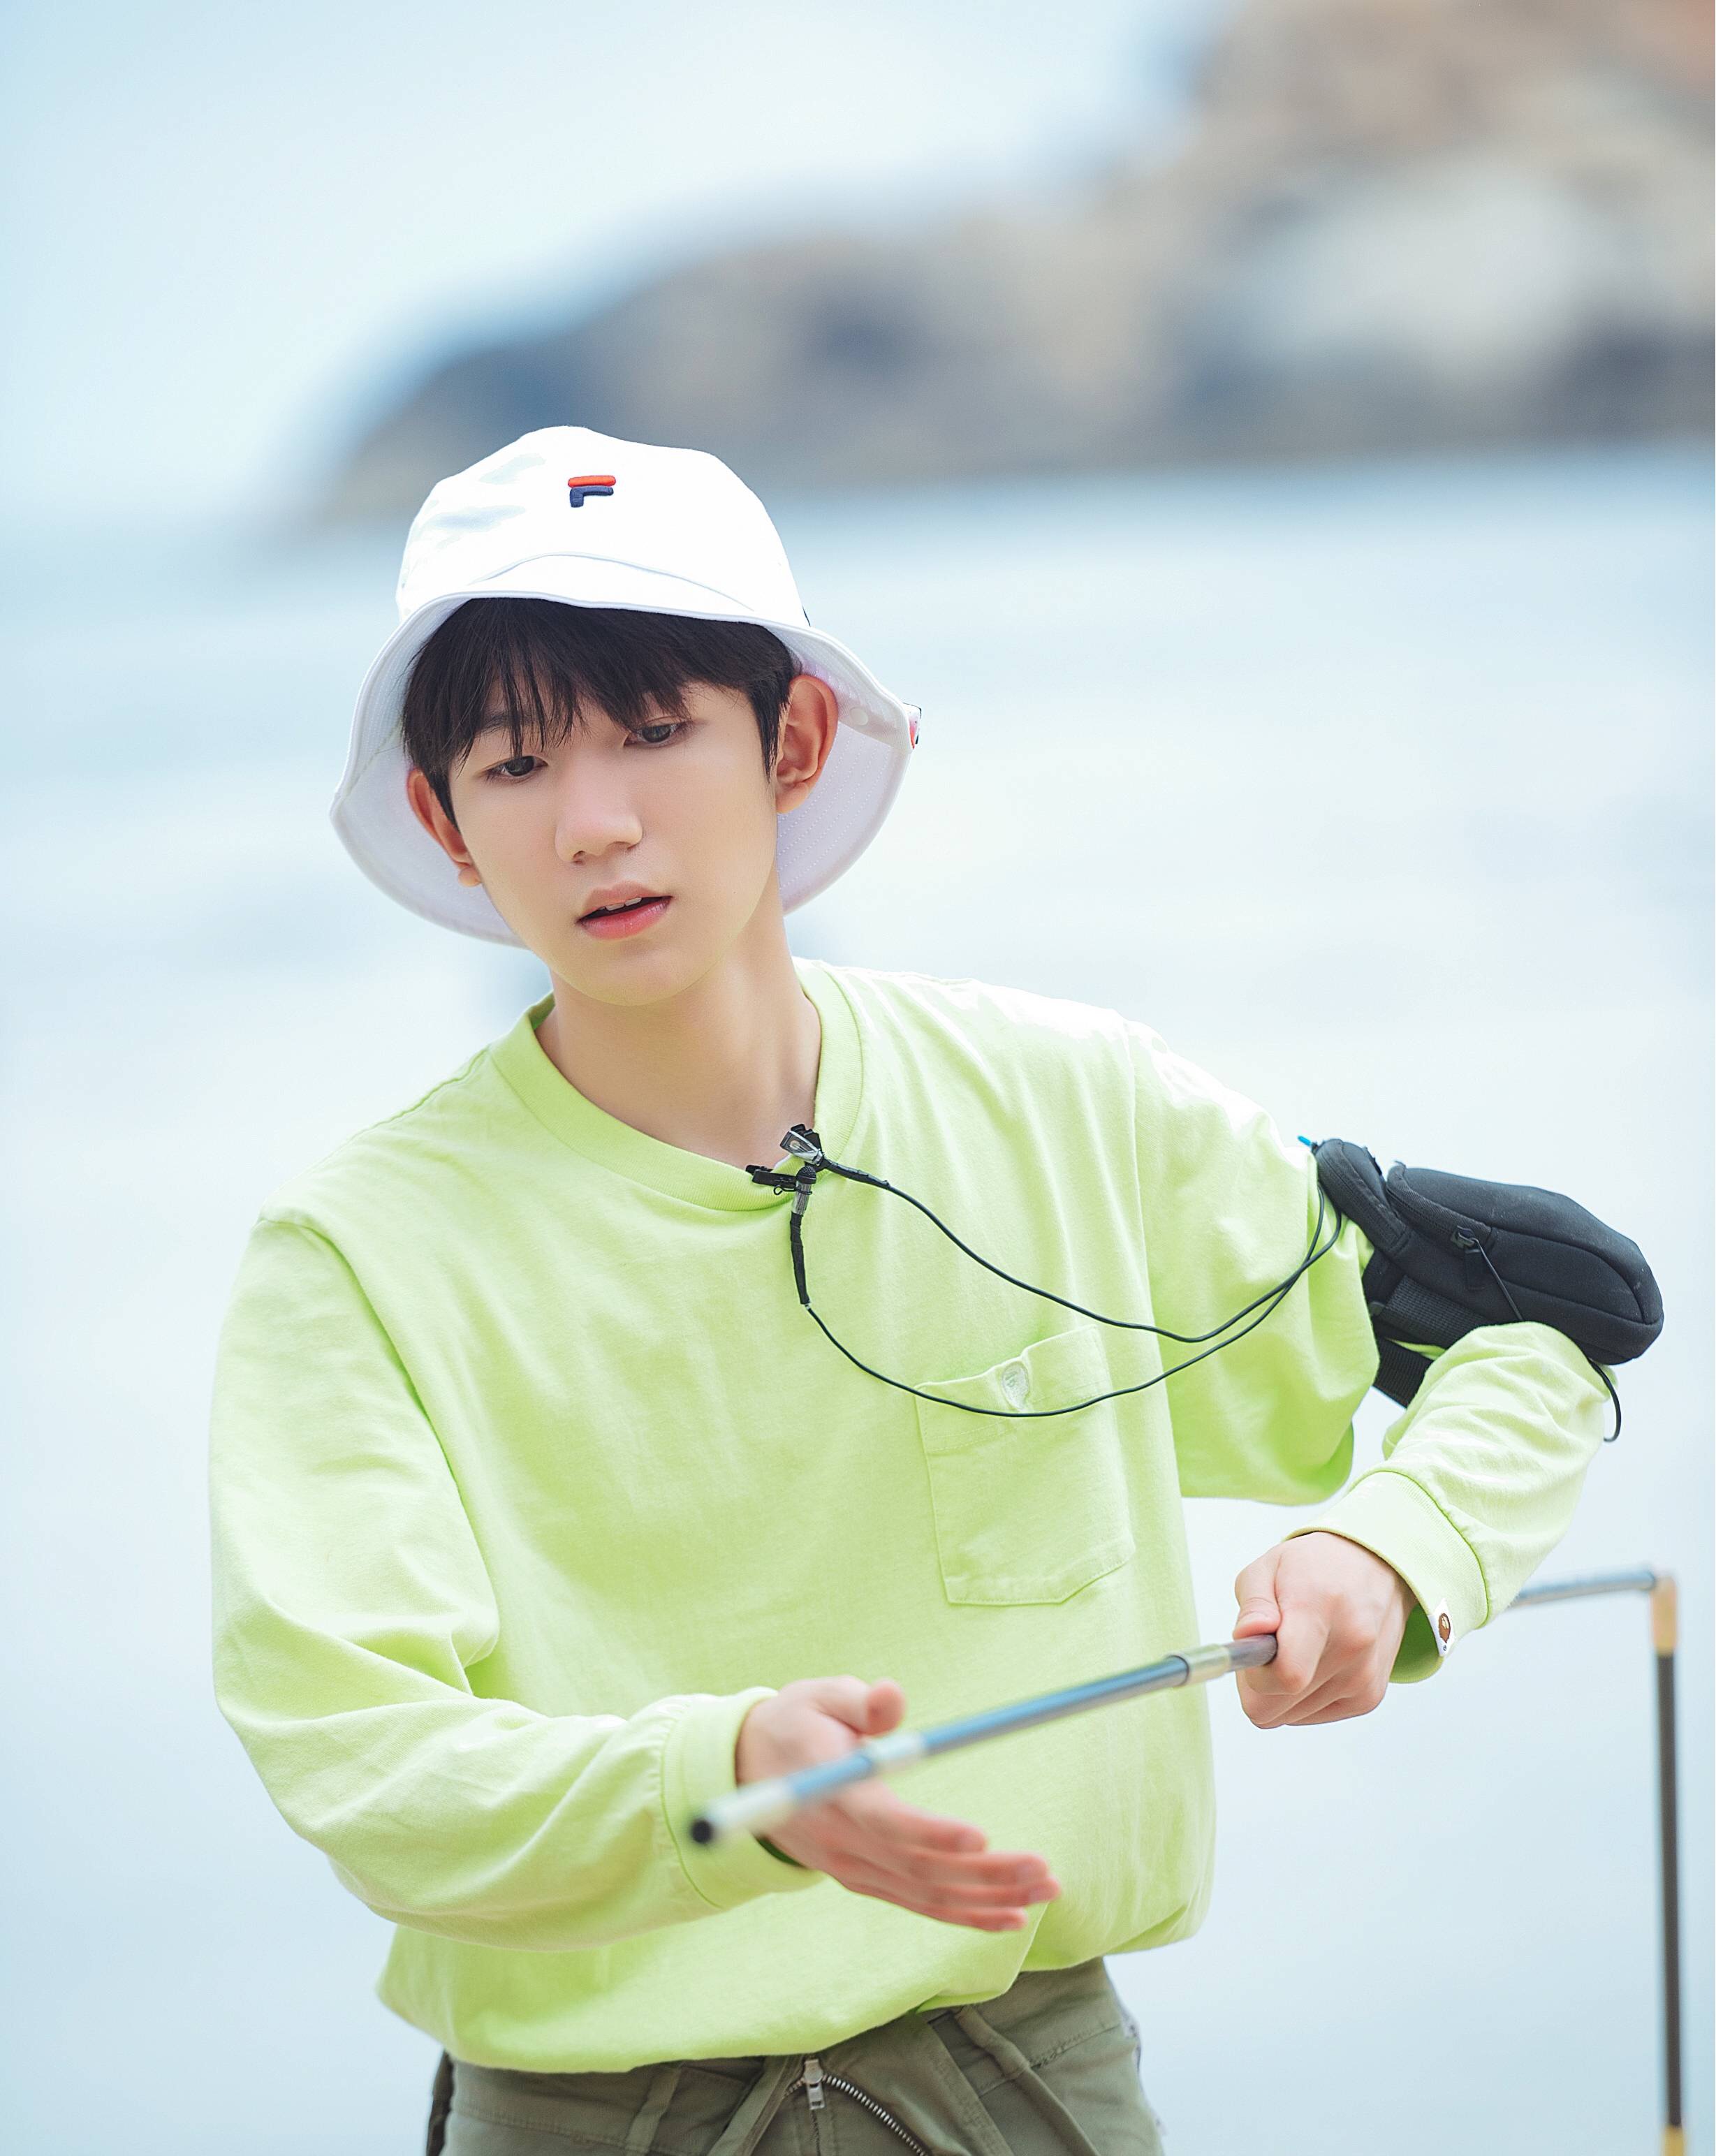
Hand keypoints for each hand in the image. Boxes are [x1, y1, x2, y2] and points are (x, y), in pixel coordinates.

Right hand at [735, 1676, 1060, 1931]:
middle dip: (985, 1873)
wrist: (748, 1775)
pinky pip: (921, 1905)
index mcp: (834, 1795)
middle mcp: (843, 1845)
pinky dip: (967, 1915)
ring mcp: (854, 1870)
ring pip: (927, 1894)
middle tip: (1043, 1868)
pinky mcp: (866, 1881)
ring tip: (1047, 1888)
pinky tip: (1014, 1916)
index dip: (932, 1835)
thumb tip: (893, 1697)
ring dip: (990, 1898)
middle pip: (920, 1868)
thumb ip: (858, 1700)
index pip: (885, 1824)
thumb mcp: (817, 1696)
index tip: (980, 1837)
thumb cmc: (796, 1723)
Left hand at [1231, 1532, 1412, 1727]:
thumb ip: (1253, 1605)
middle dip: (1259, 1684)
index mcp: (1320, 1610)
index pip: (1287, 1676)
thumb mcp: (1268, 1567)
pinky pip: (1312, 1716)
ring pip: (1290, 1717)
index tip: (1252, 1652)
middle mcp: (1350, 1648)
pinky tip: (1313, 1661)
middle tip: (1266, 1648)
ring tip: (1295, 1648)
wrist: (1374, 1569)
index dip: (1255, 1675)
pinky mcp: (1369, 1697)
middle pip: (1277, 1708)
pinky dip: (1302, 1696)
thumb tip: (1246, 1636)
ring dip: (1281, 1691)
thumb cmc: (1313, 1567)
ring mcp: (1364, 1678)